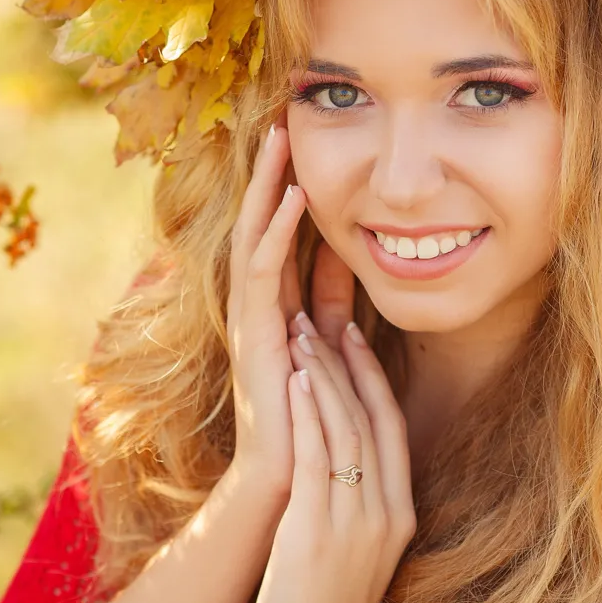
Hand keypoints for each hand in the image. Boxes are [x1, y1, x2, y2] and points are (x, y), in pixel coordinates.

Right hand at [225, 123, 308, 501]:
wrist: (289, 483)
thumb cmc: (316, 423)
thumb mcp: (332, 347)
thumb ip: (335, 305)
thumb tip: (351, 256)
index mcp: (277, 308)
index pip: (280, 235)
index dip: (288, 189)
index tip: (303, 145)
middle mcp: (257, 307)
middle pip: (260, 225)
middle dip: (270, 174)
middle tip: (281, 119)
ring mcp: (249, 320)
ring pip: (254, 237)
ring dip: (266, 187)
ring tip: (279, 139)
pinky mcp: (252, 336)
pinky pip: (263, 272)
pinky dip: (277, 231)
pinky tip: (293, 197)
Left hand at [250, 310, 416, 602]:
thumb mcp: (358, 550)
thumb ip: (358, 504)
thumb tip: (347, 460)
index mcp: (400, 516)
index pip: (392, 428)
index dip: (373, 378)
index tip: (353, 337)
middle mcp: (386, 514)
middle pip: (371, 419)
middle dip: (344, 365)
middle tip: (320, 321)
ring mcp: (355, 523)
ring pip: (345, 430)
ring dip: (321, 376)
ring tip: (299, 335)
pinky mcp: (317, 531)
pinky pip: (317, 458)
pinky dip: (307, 413)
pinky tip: (293, 380)